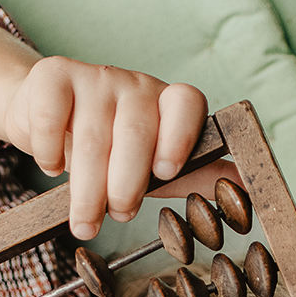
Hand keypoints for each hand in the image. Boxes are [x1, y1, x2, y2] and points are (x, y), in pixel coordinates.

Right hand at [4, 57, 211, 239]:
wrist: (49, 115)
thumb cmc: (113, 148)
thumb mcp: (156, 163)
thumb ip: (197, 173)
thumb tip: (245, 190)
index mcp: (167, 102)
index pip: (186, 103)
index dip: (180, 136)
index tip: (167, 172)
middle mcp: (134, 84)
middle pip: (135, 132)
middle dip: (126, 182)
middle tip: (118, 214)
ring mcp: (94, 76)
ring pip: (91, 136)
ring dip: (87, 188)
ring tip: (85, 222)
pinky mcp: (53, 74)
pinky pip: (52, 115)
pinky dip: (51, 151)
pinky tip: (53, 169)